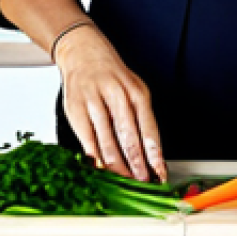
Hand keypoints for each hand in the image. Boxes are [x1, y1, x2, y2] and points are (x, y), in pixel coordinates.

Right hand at [54, 23, 166, 182]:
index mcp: (136, 92)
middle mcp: (116, 95)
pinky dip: (95, 158)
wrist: (83, 52)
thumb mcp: (134, 89)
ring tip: (125, 181)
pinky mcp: (76, 109)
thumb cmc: (112, 76)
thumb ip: (141, 118)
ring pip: (108, 141)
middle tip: (142, 183)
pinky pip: (87, 139)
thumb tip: (151, 154)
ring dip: (118, 166)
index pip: (149, 128)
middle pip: (129, 137)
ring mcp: (94, 102)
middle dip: (137, 164)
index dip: (155, 154)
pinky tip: (101, 169)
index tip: (160, 174)